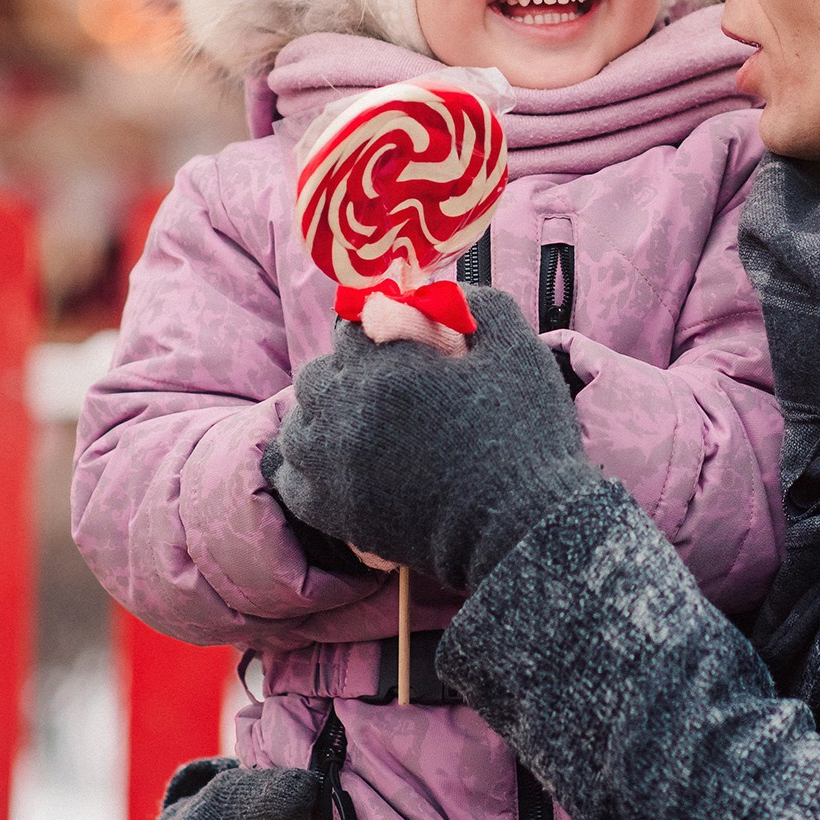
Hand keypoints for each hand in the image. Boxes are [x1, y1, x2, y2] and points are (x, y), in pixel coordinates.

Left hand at [266, 286, 601, 590]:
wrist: (522, 527)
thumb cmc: (525, 435)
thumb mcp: (517, 350)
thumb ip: (480, 306)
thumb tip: (446, 293)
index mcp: (388, 368)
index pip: (351, 327)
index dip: (374, 326)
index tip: (395, 336)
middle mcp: (349, 414)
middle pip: (317, 375)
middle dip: (344, 371)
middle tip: (383, 384)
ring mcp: (337, 468)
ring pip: (298, 426)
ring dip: (322, 417)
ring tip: (358, 425)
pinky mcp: (339, 514)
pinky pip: (294, 481)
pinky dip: (307, 468)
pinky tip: (337, 464)